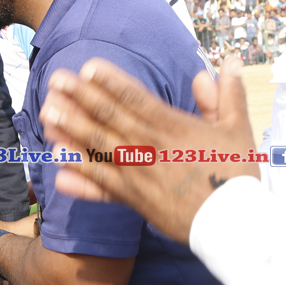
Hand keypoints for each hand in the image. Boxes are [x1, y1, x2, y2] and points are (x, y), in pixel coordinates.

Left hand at [39, 55, 258, 243]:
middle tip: (55, 80)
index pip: (137, 99)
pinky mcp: (135, 200)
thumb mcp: (238, 129)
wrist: (233, 223)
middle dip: (81, 97)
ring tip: (47, 113)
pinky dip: (80, 175)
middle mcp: (151, 148)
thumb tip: (230, 61)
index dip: (111, 82)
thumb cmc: (237, 175)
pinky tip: (58, 165)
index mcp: (174, 127)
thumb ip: (228, 94)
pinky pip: (102, 185)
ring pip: (100, 148)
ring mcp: (139, 175)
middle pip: (110, 118)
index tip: (88, 67)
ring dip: (71, 129)